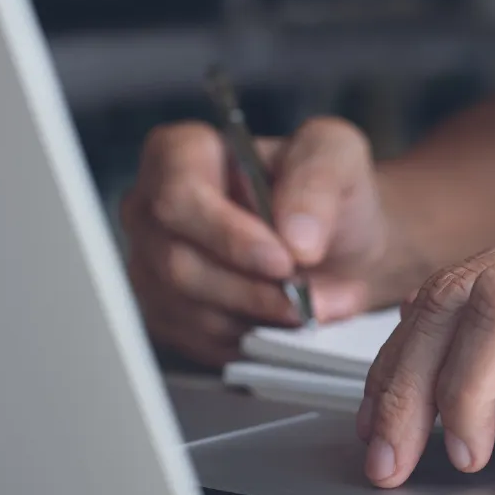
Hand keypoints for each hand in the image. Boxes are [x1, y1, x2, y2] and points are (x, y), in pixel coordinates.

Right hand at [122, 118, 388, 365]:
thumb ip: (316, 180)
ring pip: (189, 309)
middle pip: (178, 262)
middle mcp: (153, 209)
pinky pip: (197, 340)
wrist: (341, 245)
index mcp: (180, 154)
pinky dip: (248, 339)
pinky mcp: (169, 314)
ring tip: (304, 309)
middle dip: (250, 289)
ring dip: (255, 318)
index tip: (283, 260)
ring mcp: (153, 265)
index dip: (229, 236)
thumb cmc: (327, 193)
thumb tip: (295, 236)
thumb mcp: (336, 156)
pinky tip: (280, 323)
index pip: (178, 197)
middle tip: (303, 298)